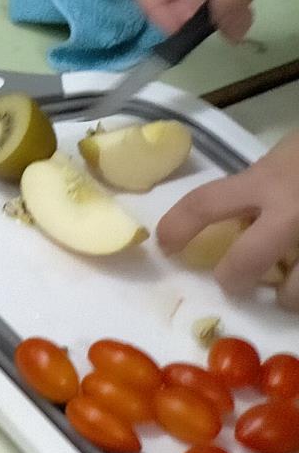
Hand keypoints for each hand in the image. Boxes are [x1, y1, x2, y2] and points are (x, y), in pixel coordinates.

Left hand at [157, 133, 298, 309]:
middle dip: (233, 278)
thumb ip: (266, 181)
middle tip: (232, 282)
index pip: (205, 204)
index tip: (166, 245)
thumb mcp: (289, 154)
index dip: (178, 227)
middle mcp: (292, 211)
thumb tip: (241, 211)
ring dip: (288, 298)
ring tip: (287, 296)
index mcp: (268, 180)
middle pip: (246, 262)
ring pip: (296, 290)